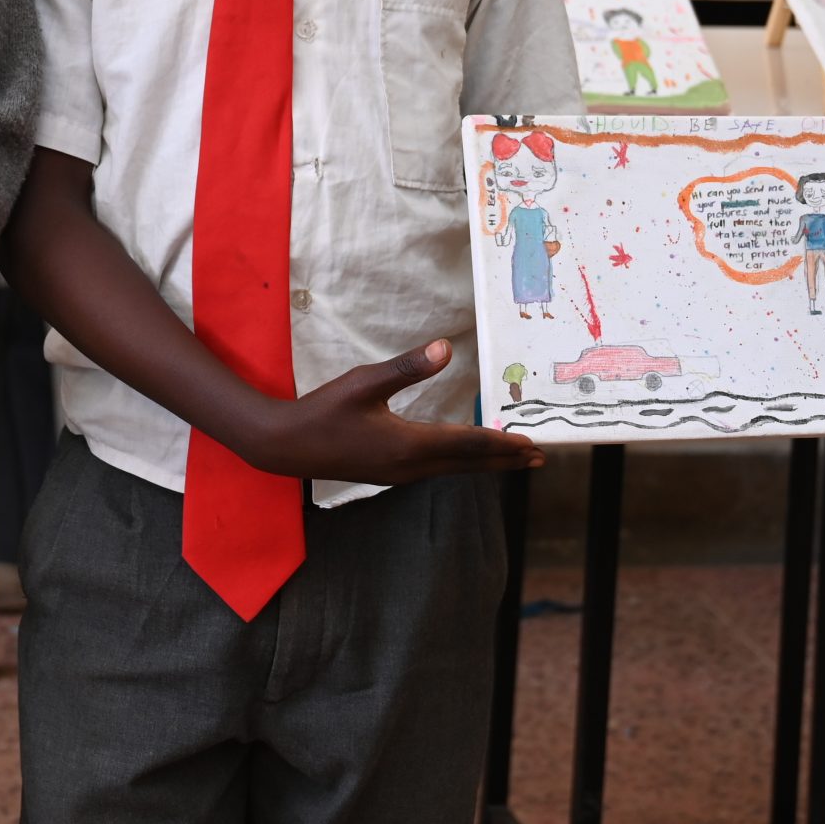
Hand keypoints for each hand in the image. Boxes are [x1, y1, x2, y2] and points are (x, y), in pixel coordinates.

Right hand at [235, 339, 542, 485]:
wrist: (286, 446)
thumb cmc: (323, 411)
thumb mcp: (364, 382)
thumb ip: (407, 367)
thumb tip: (446, 348)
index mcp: (408, 445)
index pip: (467, 444)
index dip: (501, 443)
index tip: (531, 444)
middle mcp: (410, 466)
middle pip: (468, 464)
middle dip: (504, 460)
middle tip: (538, 458)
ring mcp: (399, 474)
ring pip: (454, 470)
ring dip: (485, 463)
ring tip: (511, 459)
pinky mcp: (390, 473)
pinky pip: (437, 470)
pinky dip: (461, 464)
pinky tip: (463, 457)